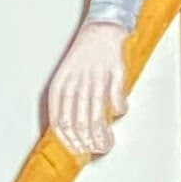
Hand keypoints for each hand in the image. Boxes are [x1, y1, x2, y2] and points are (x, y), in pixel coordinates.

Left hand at [46, 20, 128, 159]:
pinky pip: (116, 100)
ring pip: (97, 116)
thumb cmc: (82, 58)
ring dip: (102, 135)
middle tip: (94, 150)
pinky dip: (120, 110)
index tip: (77, 149)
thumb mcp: (65, 79)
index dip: (69, 140)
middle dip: (87, 142)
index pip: (61, 122)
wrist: (100, 31)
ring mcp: (95, 78)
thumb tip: (66, 131)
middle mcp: (77, 83)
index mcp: (61, 85)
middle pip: (79, 123)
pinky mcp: (114, 73)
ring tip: (106, 143)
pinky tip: (120, 112)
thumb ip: (64, 103)